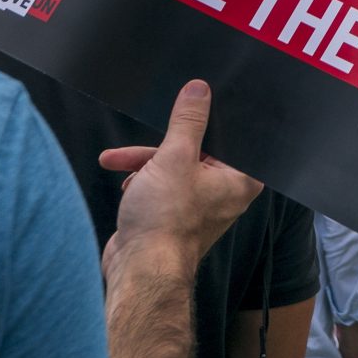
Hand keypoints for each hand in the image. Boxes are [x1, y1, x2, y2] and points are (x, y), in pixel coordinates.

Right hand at [100, 80, 262, 279]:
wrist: (138, 268)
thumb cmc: (165, 220)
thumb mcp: (175, 157)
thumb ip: (188, 121)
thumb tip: (199, 89)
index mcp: (240, 178)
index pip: (233, 136)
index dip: (211, 120)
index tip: (192, 105)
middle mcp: (225, 191)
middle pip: (197, 150)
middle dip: (161, 146)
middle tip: (139, 143)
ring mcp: (199, 205)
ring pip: (173, 166)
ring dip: (144, 163)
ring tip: (116, 161)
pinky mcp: (174, 215)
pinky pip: (161, 186)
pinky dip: (142, 181)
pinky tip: (126, 186)